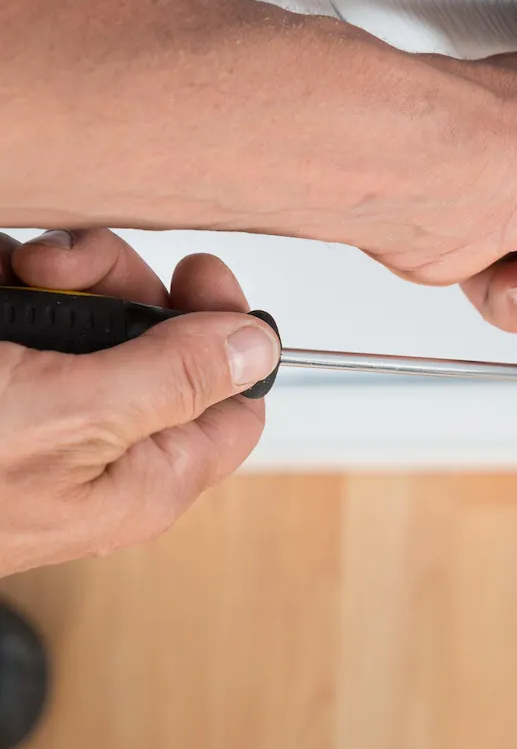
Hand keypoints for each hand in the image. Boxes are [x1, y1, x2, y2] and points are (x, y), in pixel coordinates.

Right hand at [0, 229, 281, 575]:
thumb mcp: (68, 416)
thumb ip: (172, 381)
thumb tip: (258, 348)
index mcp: (145, 478)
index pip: (236, 402)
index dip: (230, 329)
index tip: (199, 272)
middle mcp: (101, 452)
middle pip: (164, 340)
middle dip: (122, 284)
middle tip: (64, 269)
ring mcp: (43, 418)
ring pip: (95, 316)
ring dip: (61, 276)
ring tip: (14, 275)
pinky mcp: (2, 384)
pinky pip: (32, 321)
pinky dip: (13, 287)